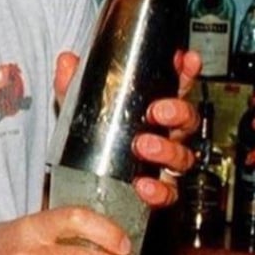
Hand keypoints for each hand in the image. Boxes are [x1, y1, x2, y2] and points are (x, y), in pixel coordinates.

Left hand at [54, 48, 200, 209]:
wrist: (79, 183)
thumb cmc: (90, 139)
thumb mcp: (79, 109)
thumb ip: (73, 85)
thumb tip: (67, 61)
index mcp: (151, 109)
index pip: (176, 87)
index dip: (186, 72)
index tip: (187, 61)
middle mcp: (163, 135)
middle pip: (187, 120)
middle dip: (178, 112)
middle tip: (158, 110)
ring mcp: (162, 164)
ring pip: (182, 156)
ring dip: (167, 150)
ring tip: (144, 145)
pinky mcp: (156, 191)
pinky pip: (167, 193)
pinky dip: (158, 190)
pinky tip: (143, 185)